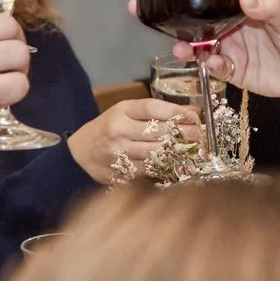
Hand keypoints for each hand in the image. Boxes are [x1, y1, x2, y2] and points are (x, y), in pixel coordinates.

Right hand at [67, 98, 198, 183]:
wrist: (79, 153)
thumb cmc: (107, 128)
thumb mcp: (124, 112)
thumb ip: (151, 113)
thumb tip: (189, 113)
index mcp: (121, 111)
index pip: (151, 108)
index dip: (175, 111)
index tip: (194, 115)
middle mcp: (119, 130)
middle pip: (157, 131)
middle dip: (183, 133)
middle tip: (200, 135)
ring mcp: (119, 153)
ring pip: (155, 152)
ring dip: (178, 152)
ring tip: (194, 150)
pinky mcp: (121, 172)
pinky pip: (149, 170)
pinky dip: (166, 167)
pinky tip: (178, 165)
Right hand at [134, 0, 279, 105]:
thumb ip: (271, 7)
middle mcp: (232, 17)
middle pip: (193, 7)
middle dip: (168, 6)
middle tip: (137, 6)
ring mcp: (230, 42)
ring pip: (195, 38)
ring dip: (182, 42)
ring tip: (179, 48)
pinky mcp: (232, 67)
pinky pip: (211, 65)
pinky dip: (208, 65)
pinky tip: (214, 65)